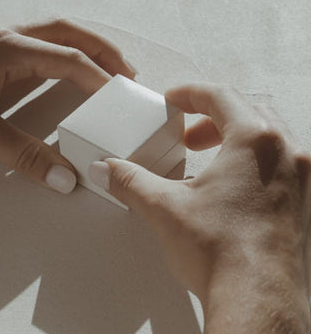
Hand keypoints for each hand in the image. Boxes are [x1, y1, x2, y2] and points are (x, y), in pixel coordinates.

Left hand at [0, 19, 134, 193]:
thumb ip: (24, 156)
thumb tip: (65, 177)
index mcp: (5, 49)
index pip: (67, 58)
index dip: (98, 77)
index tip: (119, 97)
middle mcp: (4, 41)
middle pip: (66, 32)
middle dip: (101, 49)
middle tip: (127, 70)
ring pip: (52, 37)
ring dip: (84, 49)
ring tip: (108, 68)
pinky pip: (37, 51)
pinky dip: (62, 58)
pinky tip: (68, 73)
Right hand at [89, 84, 310, 332]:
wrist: (260, 304)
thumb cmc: (223, 254)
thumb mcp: (164, 207)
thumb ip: (129, 181)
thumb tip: (106, 169)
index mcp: (255, 140)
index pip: (220, 95)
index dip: (190, 93)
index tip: (173, 99)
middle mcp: (288, 152)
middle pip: (247, 110)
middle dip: (210, 117)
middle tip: (188, 136)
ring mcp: (303, 177)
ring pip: (268, 135)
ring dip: (233, 136)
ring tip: (206, 158)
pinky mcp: (306, 201)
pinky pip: (281, 162)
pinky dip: (253, 159)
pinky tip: (229, 184)